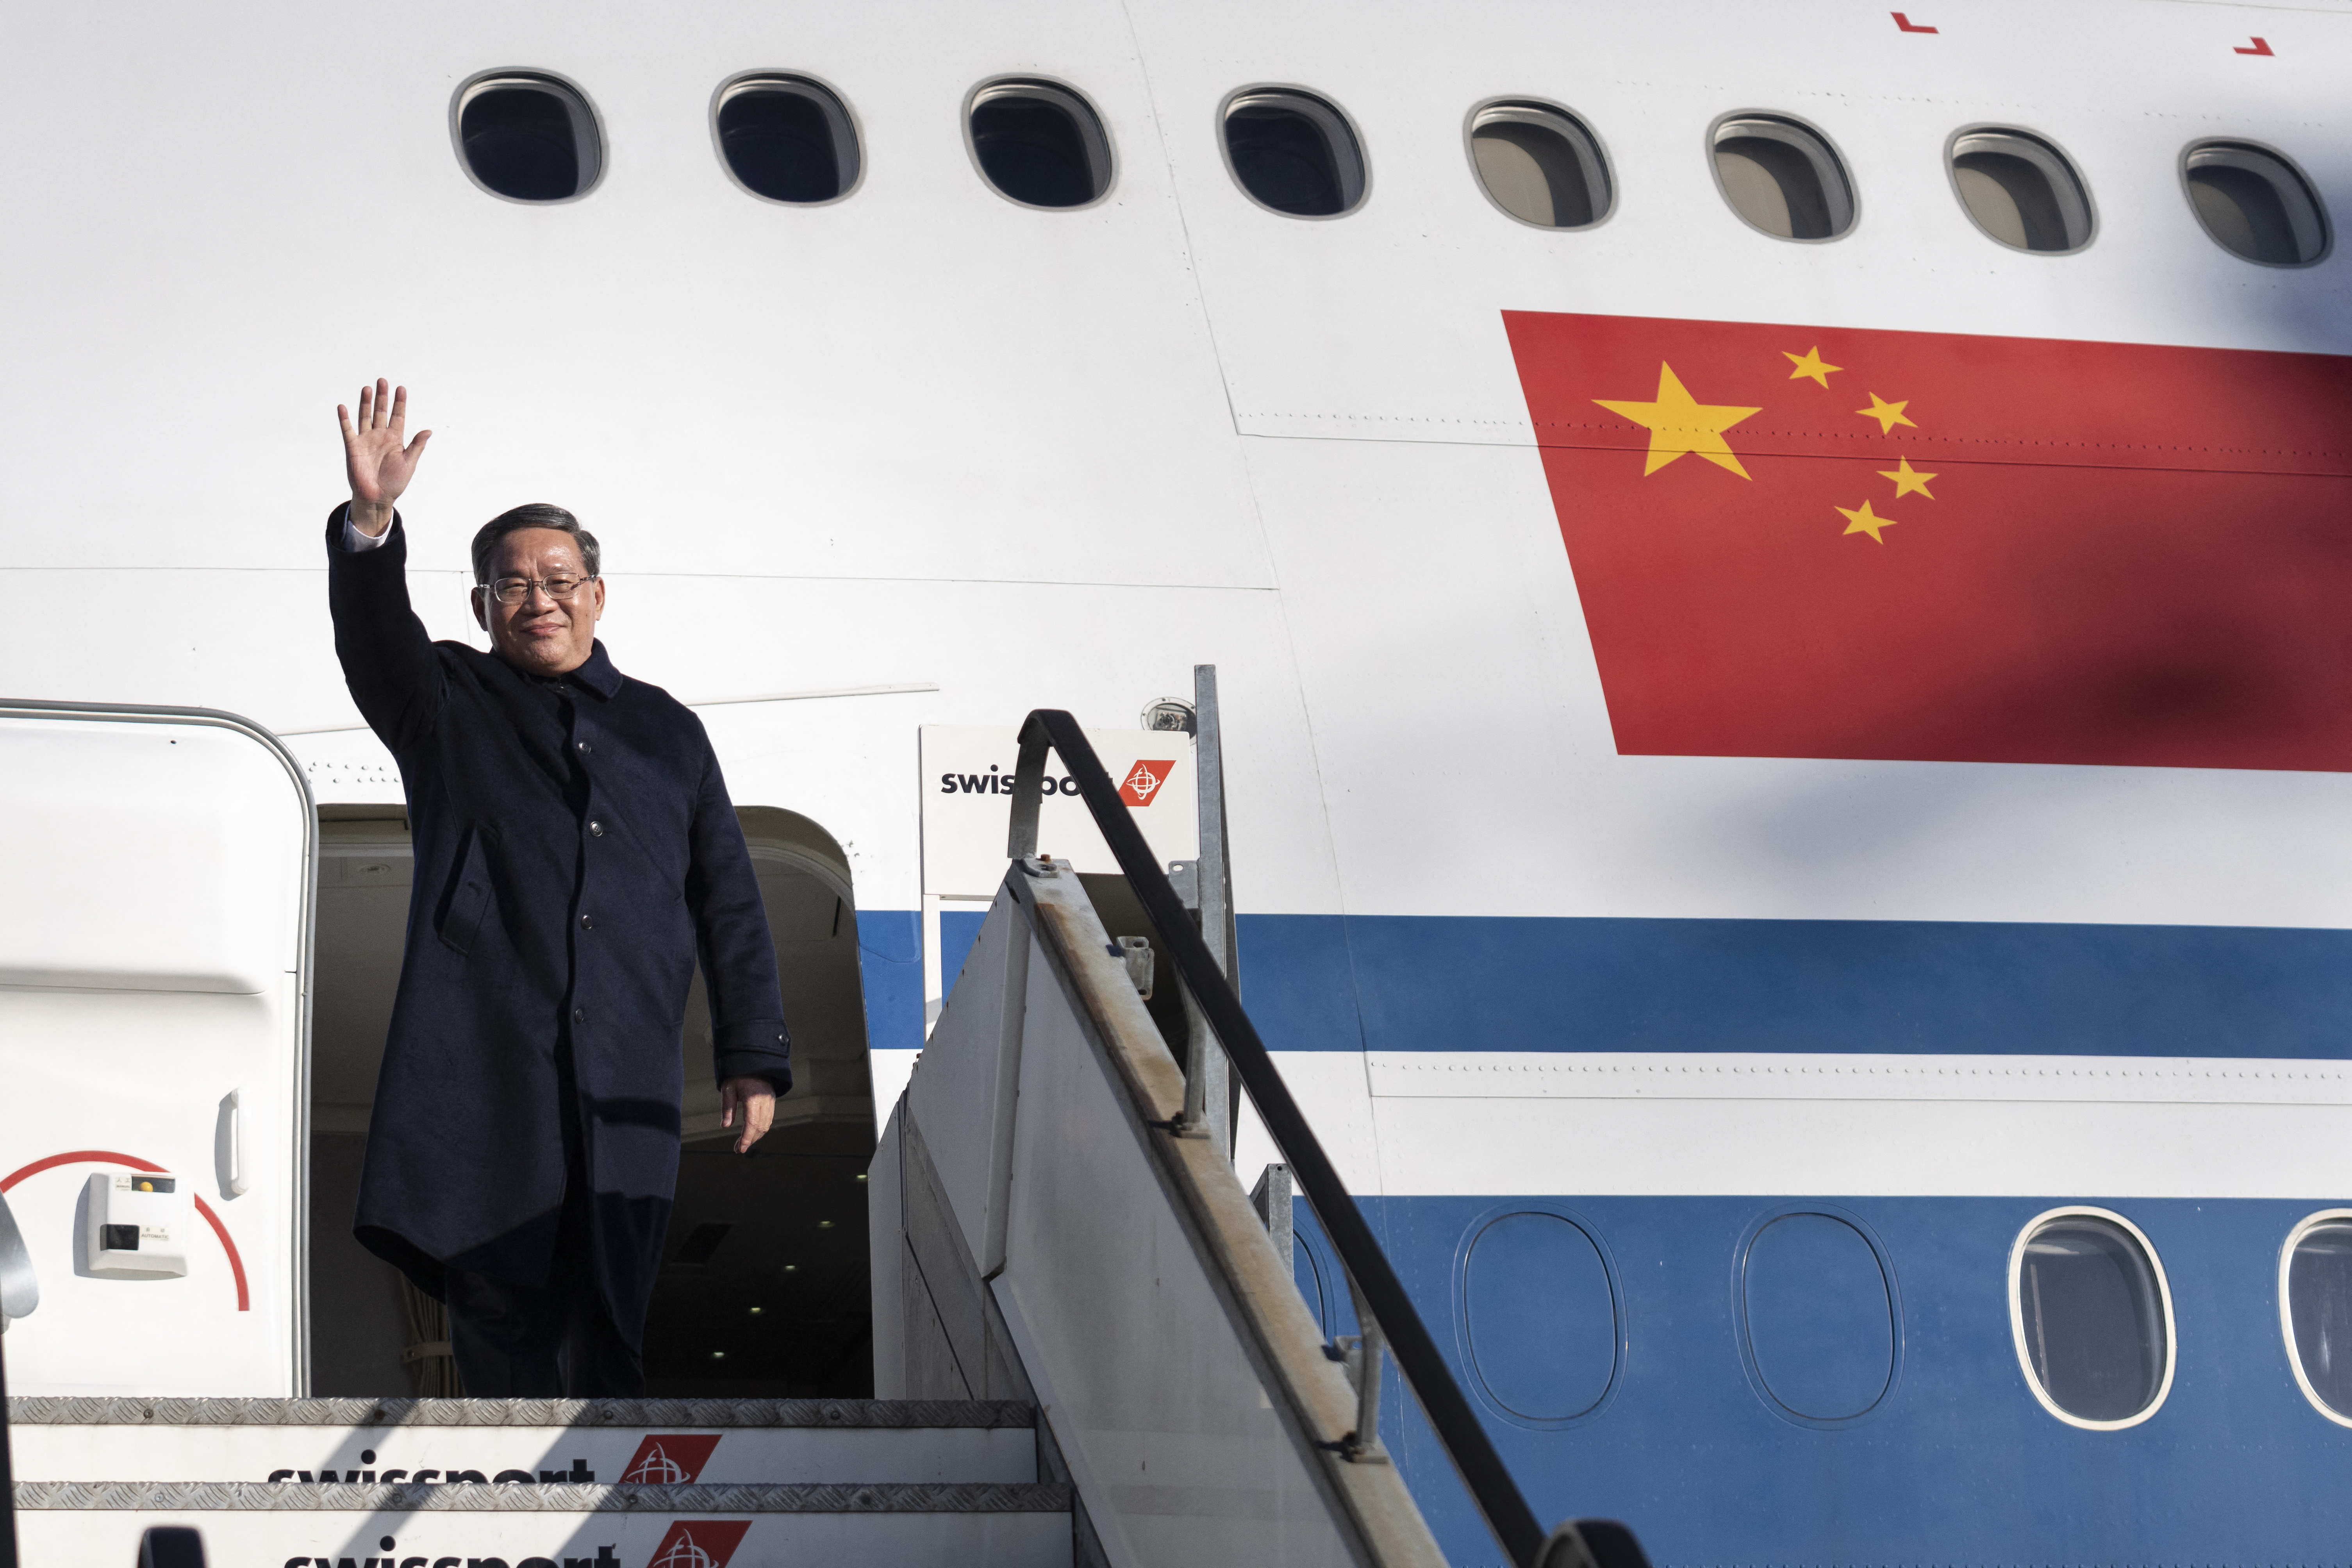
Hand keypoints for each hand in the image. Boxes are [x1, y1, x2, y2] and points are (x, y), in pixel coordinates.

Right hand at [337, 379, 431, 534]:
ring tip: (367, 389)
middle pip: (381, 412)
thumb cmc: (395, 482)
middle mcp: (380, 436)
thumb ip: (416, 446)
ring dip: (366, 403)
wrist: (377, 497)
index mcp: (395, 439)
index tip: (401, 388)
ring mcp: (366, 440)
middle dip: (382, 397)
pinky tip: (342, 407)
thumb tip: (428, 431)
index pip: (398, 416)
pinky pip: (348, 430)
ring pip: (365, 417)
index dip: (399, 403)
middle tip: (382, 381)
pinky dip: (345, 419)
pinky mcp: (353, 447)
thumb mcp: (408, 463)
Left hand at [720, 1077, 775, 1154]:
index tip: (740, 1149)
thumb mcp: (728, 1089)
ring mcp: (771, 1101)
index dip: (746, 1138)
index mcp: (753, 1097)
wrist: (754, 1062)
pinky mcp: (772, 1101)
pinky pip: (768, 1119)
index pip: (751, 1123)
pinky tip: (751, 1133)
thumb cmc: (738, 1075)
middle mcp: (765, 1100)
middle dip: (750, 1140)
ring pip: (766, 1125)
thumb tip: (725, 1126)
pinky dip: (760, 1129)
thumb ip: (728, 1108)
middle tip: (738, 1149)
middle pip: (760, 1127)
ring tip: (743, 1143)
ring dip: (756, 1136)